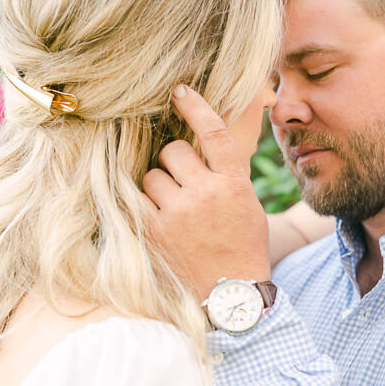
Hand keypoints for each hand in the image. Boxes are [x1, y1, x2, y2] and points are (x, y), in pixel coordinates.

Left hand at [142, 85, 269, 299]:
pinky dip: (144, 205)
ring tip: (173, 210)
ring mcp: (178, 213)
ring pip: (152, 175)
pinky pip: (137, 200)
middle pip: (174, 152)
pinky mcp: (155, 231)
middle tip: (183, 186)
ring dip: (158, 187)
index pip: (214, 132)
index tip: (179, 90)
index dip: (196, 106)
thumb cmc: (242, 247)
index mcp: (234, 184)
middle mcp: (206, 193)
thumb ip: (226, 174)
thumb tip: (202, 145)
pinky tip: (156, 218)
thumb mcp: (247, 205)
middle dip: (175, 164)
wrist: (231, 295)